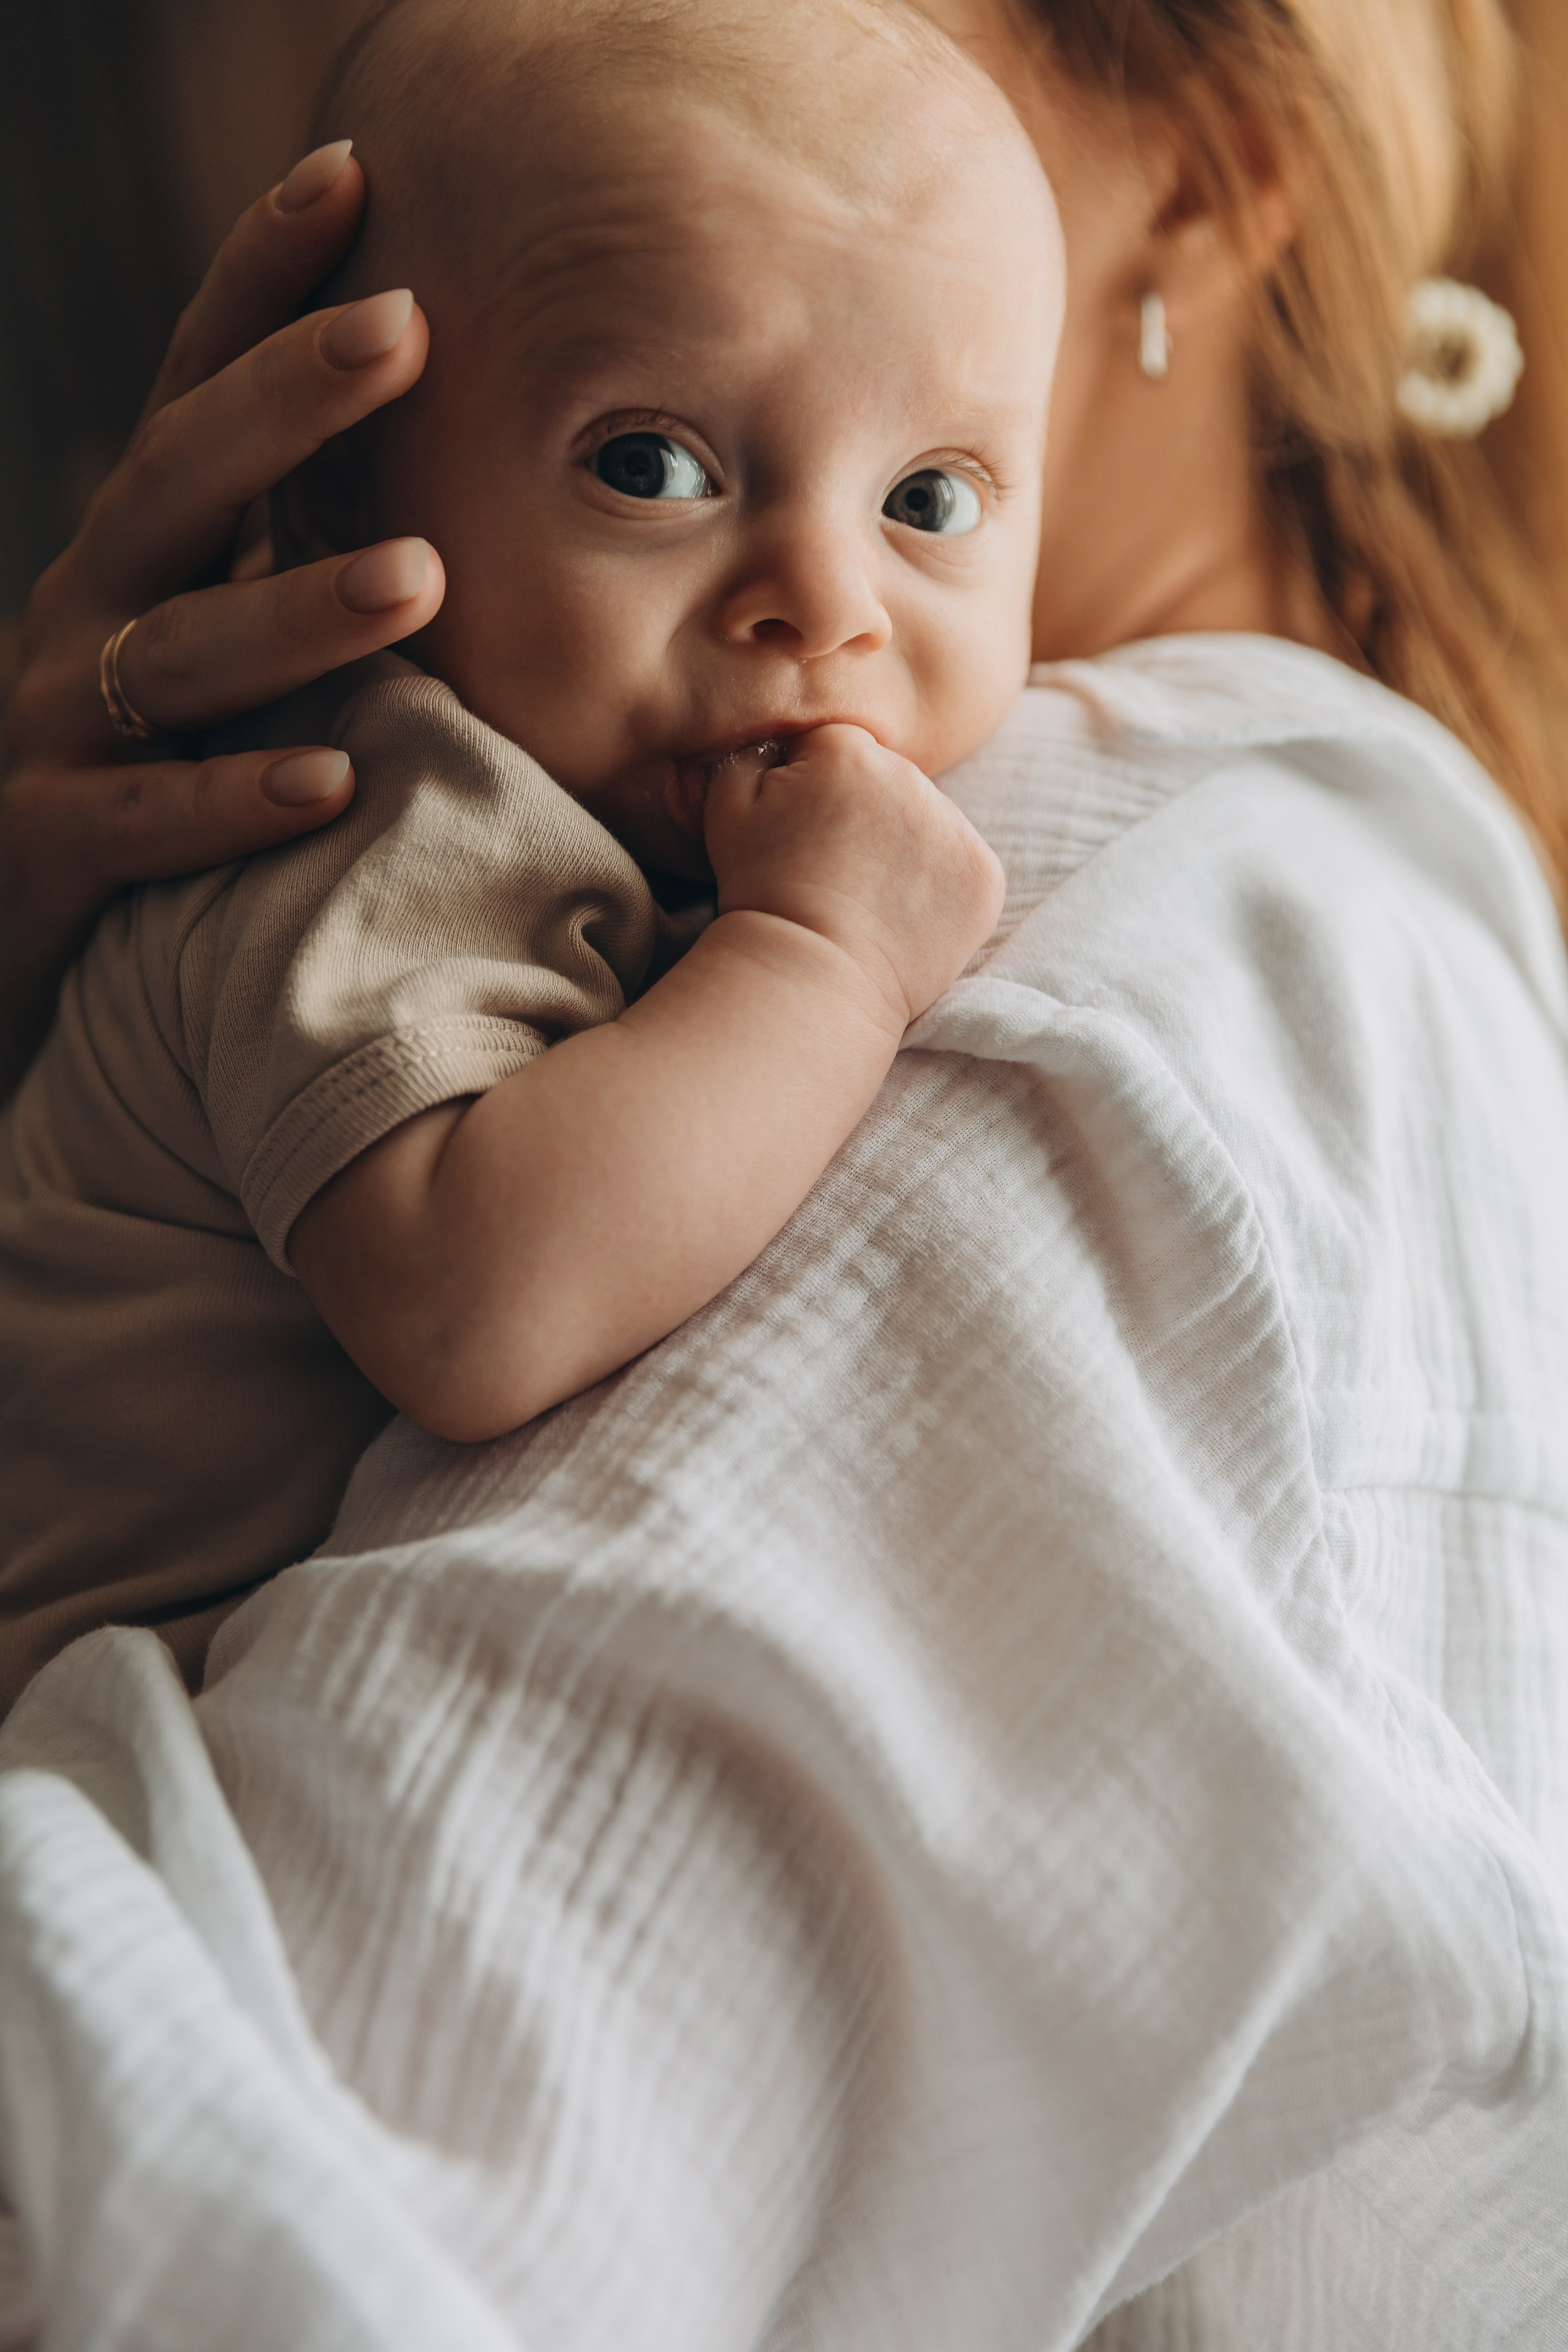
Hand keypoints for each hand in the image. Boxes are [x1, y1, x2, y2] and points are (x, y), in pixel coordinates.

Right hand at [0, 140, 445, 1096]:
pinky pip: (149, 820)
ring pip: (185, 651)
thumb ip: (291, 561)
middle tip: (405, 327)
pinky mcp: (52, 843)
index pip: (197, 387)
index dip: (259, 281)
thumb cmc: (148, 762)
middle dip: (288, 399)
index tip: (351, 179)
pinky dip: (234, 800)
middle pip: (185, 481)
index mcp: (140, 547)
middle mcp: (95, 607)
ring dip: (299, 610)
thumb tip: (460, 492)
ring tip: (415, 576)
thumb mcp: (211, 640)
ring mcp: (62, 721)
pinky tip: (328, 785)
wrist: (5, 904)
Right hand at [703, 725, 1004, 1031]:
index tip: (803, 837)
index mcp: (849, 749)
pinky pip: (963, 869)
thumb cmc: (761, 894)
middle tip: (834, 872)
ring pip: (929, 825)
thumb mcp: (726, 808)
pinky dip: (941, 891)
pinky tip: (903, 918)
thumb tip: (778, 739)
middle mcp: (912, 776)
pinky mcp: (984, 877)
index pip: (837, 751)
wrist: (811, 977)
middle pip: (889, 784)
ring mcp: (956, 828)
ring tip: (868, 899)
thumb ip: (751, 752)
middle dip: (865, 818)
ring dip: (906, 852)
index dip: (813, 794)